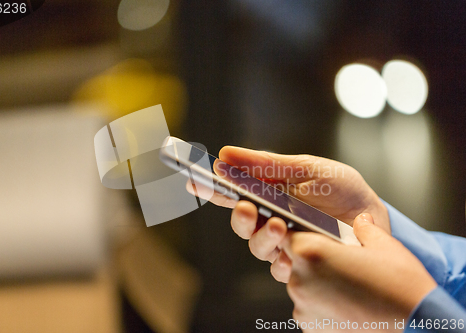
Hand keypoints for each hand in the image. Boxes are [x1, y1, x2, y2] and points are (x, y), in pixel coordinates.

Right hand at [189, 146, 389, 281]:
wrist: (372, 214)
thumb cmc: (340, 187)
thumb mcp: (306, 168)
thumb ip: (266, 164)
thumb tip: (226, 153)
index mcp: (269, 193)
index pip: (233, 191)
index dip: (211, 187)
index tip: (194, 181)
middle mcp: (271, 218)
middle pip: (241, 224)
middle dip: (238, 217)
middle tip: (247, 208)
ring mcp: (285, 242)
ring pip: (257, 247)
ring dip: (262, 238)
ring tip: (279, 227)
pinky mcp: (300, 261)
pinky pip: (281, 268)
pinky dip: (282, 262)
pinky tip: (292, 255)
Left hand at [282, 213, 436, 331]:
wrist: (418, 329)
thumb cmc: (402, 287)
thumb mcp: (385, 245)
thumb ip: (365, 228)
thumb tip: (360, 219)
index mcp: (311, 253)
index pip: (289, 235)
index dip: (302, 235)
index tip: (316, 238)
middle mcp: (299, 280)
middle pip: (295, 263)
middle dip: (314, 261)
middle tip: (342, 265)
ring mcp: (302, 308)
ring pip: (303, 287)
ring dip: (318, 285)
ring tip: (349, 288)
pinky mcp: (310, 329)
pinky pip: (310, 310)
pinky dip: (324, 307)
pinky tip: (348, 305)